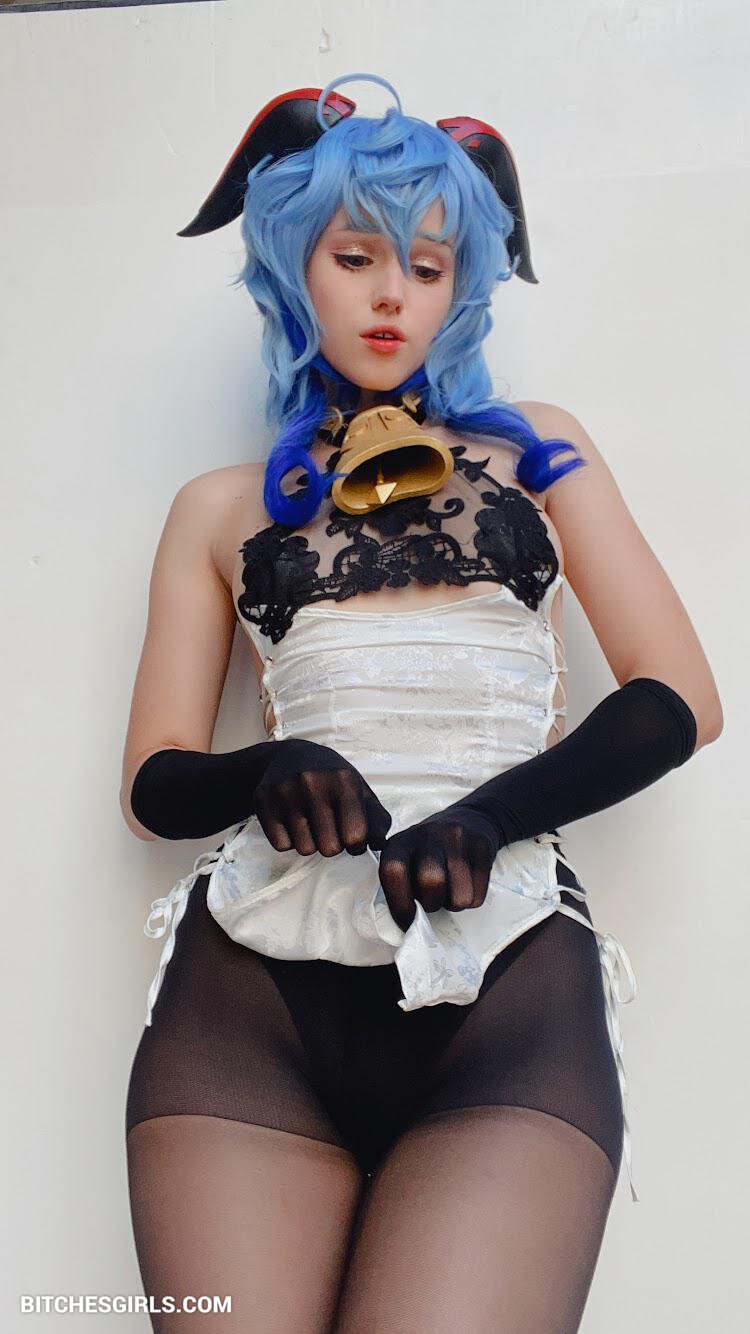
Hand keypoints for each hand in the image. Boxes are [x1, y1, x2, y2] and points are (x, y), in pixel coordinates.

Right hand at [253, 738, 391, 856]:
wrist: (289, 756)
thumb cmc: (330, 778)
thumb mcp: (359, 790)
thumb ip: (377, 819)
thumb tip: (379, 845)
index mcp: (344, 781)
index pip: (355, 835)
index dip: (356, 843)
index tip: (350, 834)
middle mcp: (314, 784)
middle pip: (330, 848)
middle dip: (331, 844)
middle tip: (328, 827)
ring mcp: (287, 792)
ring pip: (304, 849)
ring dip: (310, 842)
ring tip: (310, 821)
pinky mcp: (264, 801)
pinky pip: (281, 845)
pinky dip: (288, 839)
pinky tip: (291, 820)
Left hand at [377, 805, 501, 931]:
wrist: (469, 820)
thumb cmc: (431, 852)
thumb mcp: (408, 858)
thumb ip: (400, 884)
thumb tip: (404, 924)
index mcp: (400, 842)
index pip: (393, 871)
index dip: (400, 903)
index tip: (408, 920)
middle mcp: (427, 835)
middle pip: (431, 882)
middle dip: (432, 903)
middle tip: (434, 899)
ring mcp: (456, 838)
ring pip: (459, 896)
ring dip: (454, 904)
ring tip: (451, 890)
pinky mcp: (481, 846)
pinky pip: (478, 894)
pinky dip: (472, 899)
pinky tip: (467, 883)